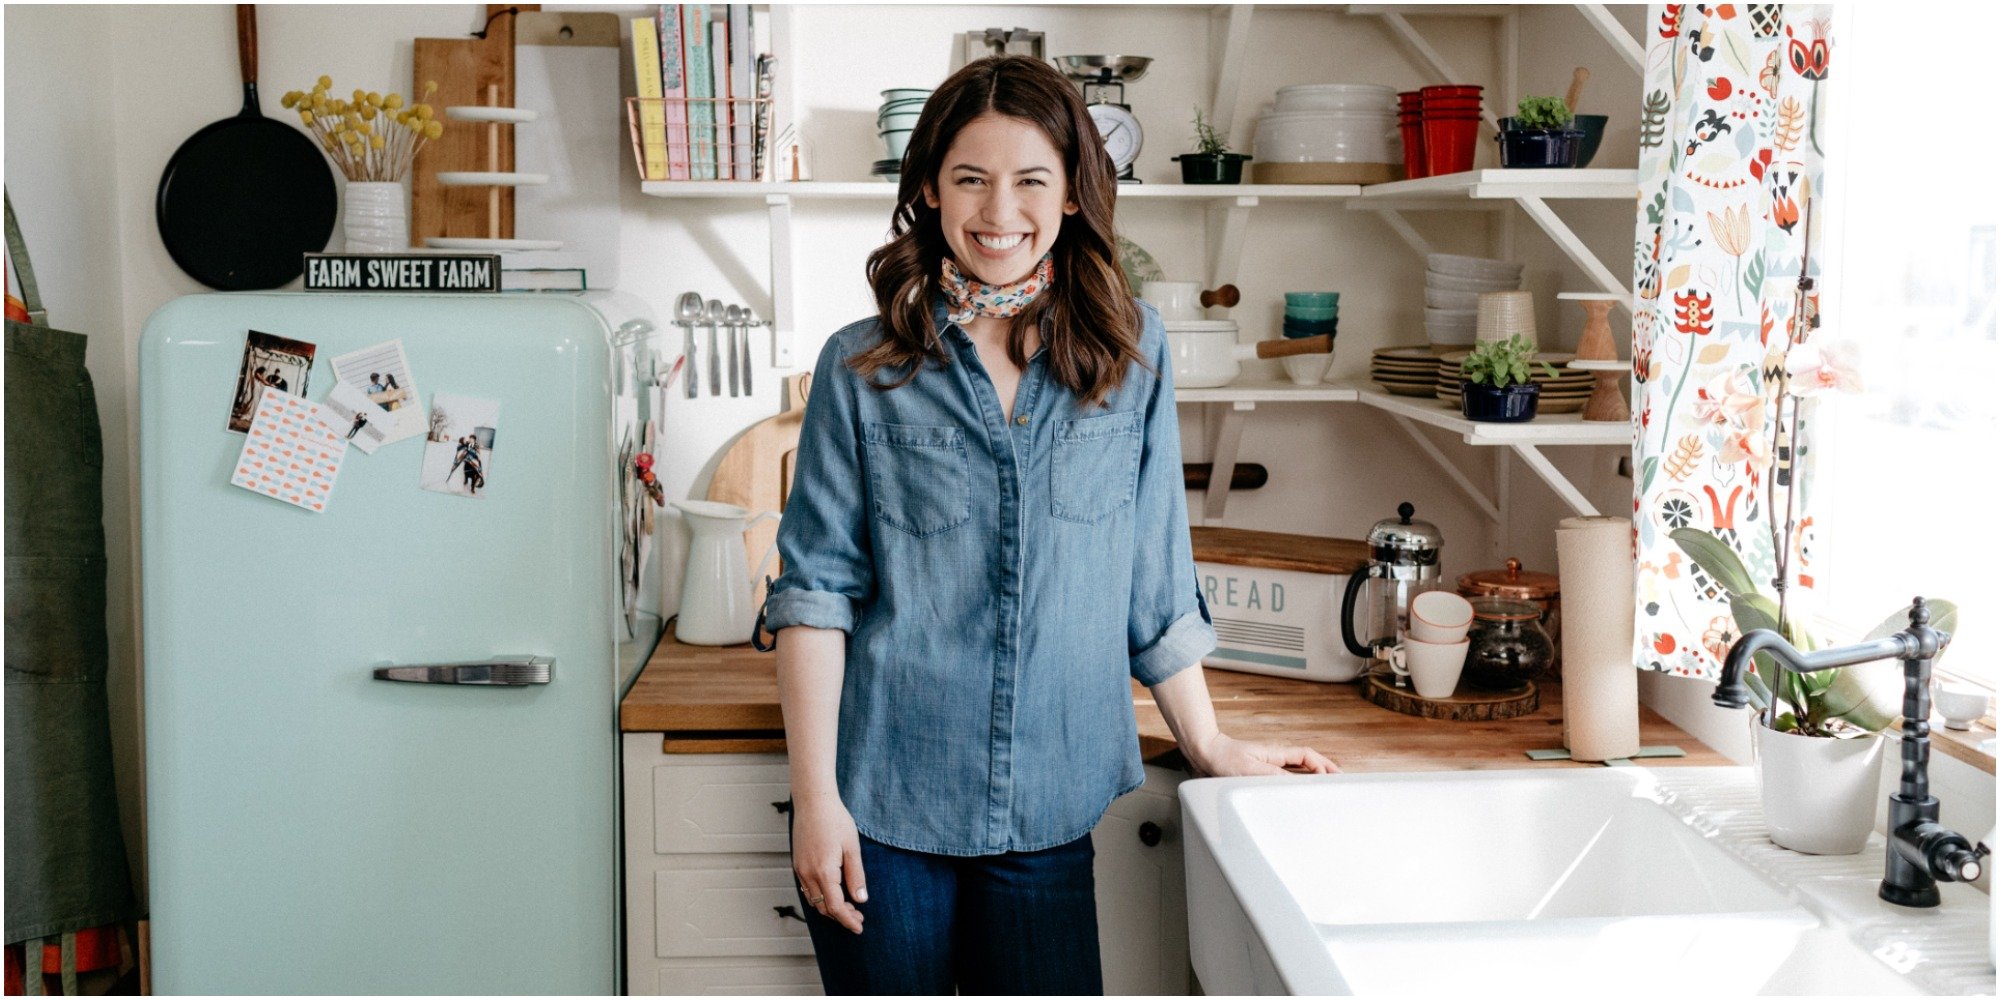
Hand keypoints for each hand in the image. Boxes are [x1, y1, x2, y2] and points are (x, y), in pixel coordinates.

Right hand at [791, 793, 867, 933]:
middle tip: (858, 916)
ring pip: (814, 900)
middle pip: (823, 908)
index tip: (859, 927)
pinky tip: (834, 892)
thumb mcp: (852, 848)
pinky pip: (807, 889)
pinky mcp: (798, 863)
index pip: (836, 907)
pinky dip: (820, 897)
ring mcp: (800, 869)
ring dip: (830, 907)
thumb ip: (856, 875)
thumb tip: (861, 899)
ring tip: (849, 906)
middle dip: (841, 916)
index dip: (848, 920)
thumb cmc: (835, 820)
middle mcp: (808, 874)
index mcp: (824, 872)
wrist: (813, 801)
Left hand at [1188, 732, 1337, 776]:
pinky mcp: (1262, 772)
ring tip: (1327, 788)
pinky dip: (1298, 782)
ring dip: (1314, 776)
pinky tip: (1300, 792)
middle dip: (1326, 769)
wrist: (1205, 753)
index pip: (1307, 756)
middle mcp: (1276, 758)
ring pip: (1299, 769)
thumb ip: (1272, 775)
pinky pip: (1287, 776)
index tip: (1333, 777)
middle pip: (1308, 761)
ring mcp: (1270, 765)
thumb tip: (1296, 783)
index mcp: (1276, 753)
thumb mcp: (1249, 769)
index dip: (1323, 765)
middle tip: (1341, 781)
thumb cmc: (1223, 759)